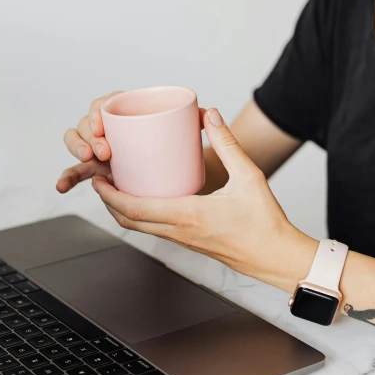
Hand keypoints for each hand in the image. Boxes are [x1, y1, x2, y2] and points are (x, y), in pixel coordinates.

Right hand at [56, 91, 207, 192]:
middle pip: (87, 124)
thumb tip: (207, 113)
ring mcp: (102, 150)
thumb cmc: (185, 148)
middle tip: (105, 152)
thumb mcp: (193, 136)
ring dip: (77, 149)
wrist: (184, 169)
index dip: (98, 112)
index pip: (105, 104)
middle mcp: (111, 130)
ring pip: (79, 144)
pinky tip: (61, 187)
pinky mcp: (98, 172)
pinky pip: (79, 173)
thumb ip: (200, 121)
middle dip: (88, 135)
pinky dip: (67, 178)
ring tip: (90, 160)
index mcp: (127, 112)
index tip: (104, 125)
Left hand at [91, 108, 316, 291]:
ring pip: (140, 229)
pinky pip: (155, 230)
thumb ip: (228, 144)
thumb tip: (210, 116)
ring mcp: (183, 241)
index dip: (111, 195)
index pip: (136, 208)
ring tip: (116, 187)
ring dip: (123, 210)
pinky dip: (140, 217)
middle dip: (108, 202)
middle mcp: (179, 232)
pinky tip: (145, 199)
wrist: (276, 257)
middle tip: (100, 180)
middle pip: (129, 221)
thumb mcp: (249, 176)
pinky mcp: (189, 243)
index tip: (99, 179)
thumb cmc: (265, 221)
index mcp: (188, 215)